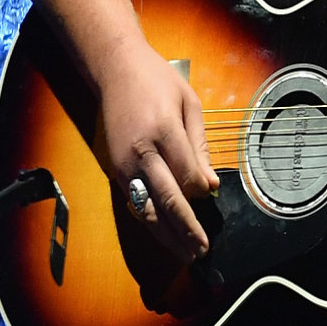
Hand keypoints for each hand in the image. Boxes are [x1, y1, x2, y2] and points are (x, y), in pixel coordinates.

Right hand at [101, 42, 219, 261]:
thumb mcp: (190, 105)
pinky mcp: (116, 172)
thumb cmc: (158, 83)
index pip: (186, 177)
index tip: (210, 196)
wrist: (115, 71)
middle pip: (167, 201)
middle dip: (187, 230)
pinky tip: (166, 237)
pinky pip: (136, 203)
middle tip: (202, 251)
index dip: (201, 193)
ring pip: (147, 209)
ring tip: (187, 254)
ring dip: (168, 236)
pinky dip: (152, 223)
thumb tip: (210, 186)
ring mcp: (124, 166)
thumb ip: (200, 147)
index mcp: (162, 132)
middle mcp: (140, 154)